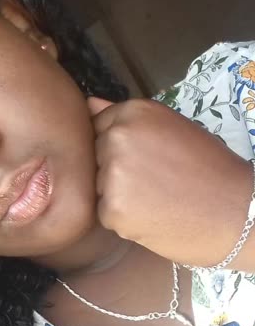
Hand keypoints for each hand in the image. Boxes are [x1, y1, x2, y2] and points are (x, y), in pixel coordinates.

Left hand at [88, 96, 251, 266]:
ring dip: (118, 197)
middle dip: (116, 172)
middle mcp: (119, 137)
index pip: (100, 127)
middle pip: (96, 158)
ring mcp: (113, 174)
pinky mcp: (112, 209)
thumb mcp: (173, 129)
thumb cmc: (211, 170)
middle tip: (155, 183)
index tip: (147, 160)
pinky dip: (124, 221)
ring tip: (157, 200)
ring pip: (98, 187)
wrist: (238, 214)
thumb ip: (128, 119)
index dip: (121, 148)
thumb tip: (88, 103)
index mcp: (135, 112)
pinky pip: (106, 215)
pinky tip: (153, 218)